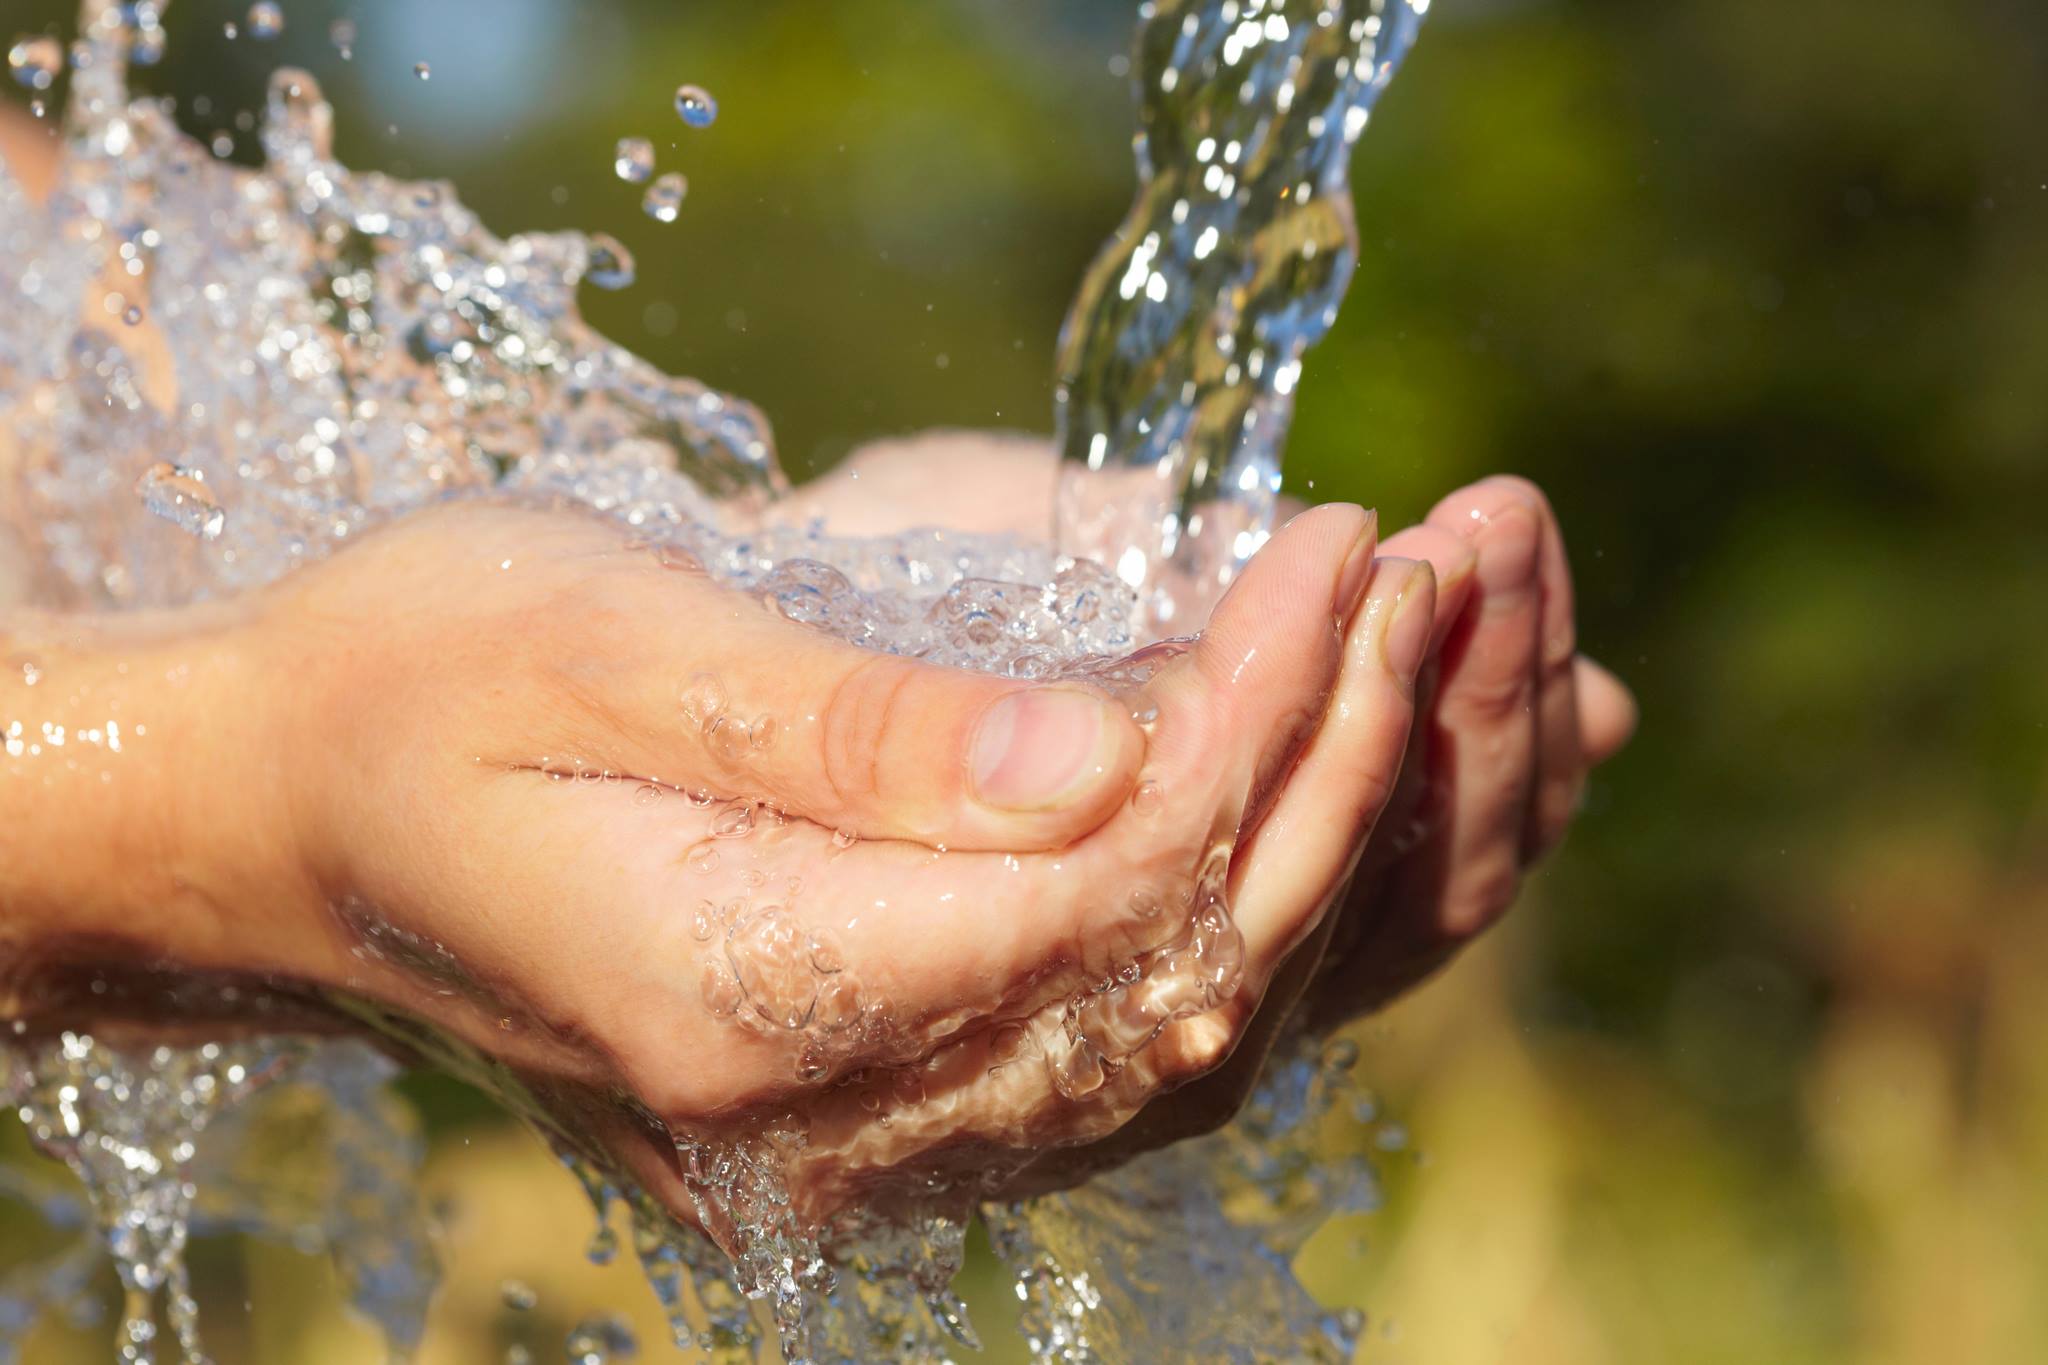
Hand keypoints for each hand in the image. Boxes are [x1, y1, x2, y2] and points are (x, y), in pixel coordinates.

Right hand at [0, 493, 1412, 1234]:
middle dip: (1335, 776)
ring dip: (1324, 854)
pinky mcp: (879, 1110)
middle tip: (1424, 586)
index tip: (1343, 552)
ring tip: (1419, 672)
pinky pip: (1124, 1051)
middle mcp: (823, 1126)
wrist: (289, 818)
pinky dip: (1250, 923)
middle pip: (1175, 984)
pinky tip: (1324, 803)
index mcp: (745, 1000)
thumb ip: (858, 728)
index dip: (1261, 722)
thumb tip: (1121, 755)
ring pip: (1181, 1043)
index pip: (1103, 889)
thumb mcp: (601, 641)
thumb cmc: (414, 683)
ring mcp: (856, 1145)